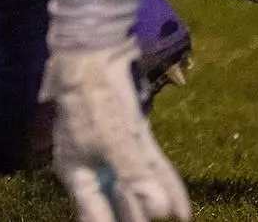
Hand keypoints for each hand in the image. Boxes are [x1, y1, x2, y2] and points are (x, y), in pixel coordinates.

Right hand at [45, 45, 190, 221]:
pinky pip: (151, 169)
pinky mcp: (133, 137)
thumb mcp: (114, 141)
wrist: (93, 52)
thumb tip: (159, 213)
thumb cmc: (92, 99)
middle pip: (118, 204)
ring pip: (137, 188)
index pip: (94, 214)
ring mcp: (115, 151)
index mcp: (77, 172)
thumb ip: (135, 177)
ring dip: (154, 207)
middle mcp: (94, 166)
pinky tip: (181, 208)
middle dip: (136, 218)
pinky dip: (166, 187)